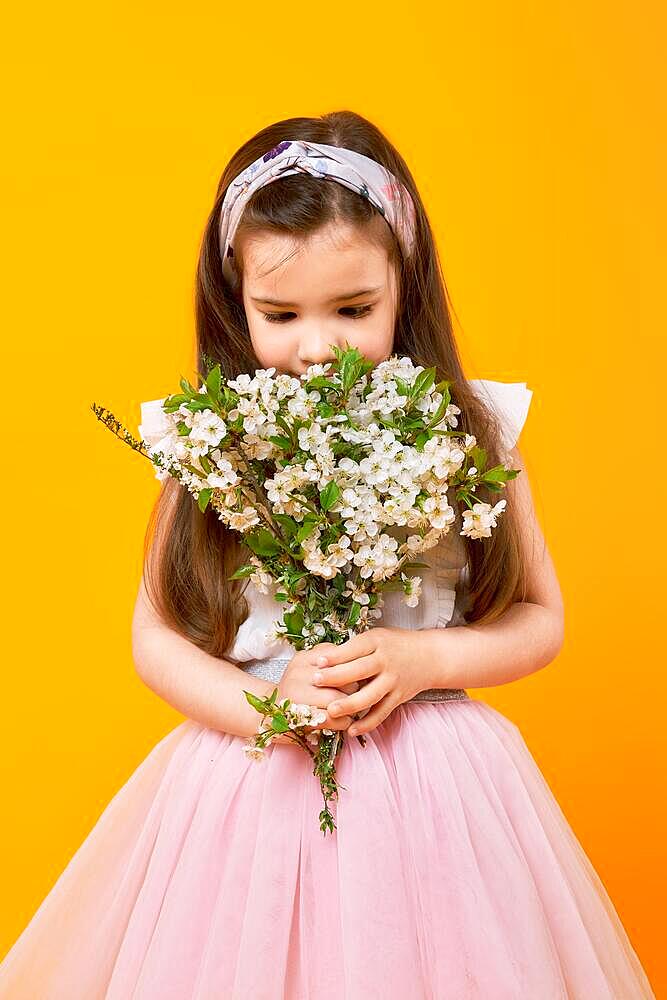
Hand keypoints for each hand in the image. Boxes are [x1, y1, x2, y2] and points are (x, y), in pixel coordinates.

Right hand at [270, 646, 360, 744]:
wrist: (268, 712)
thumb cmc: (297, 690)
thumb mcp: (308, 667)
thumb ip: (329, 660)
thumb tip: (359, 663)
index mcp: (303, 658)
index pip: (338, 656)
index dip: (353, 667)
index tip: (359, 675)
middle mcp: (298, 673)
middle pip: (342, 678)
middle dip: (355, 688)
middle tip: (360, 694)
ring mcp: (297, 695)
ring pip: (338, 699)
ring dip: (351, 707)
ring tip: (353, 709)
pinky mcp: (299, 718)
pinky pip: (332, 719)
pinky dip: (343, 722)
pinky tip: (343, 721)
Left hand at [310, 628, 438, 736]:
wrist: (430, 656)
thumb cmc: (396, 645)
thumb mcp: (376, 637)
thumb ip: (354, 648)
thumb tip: (324, 660)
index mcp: (377, 642)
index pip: (353, 649)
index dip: (334, 656)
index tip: (317, 663)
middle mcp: (386, 661)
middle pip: (358, 671)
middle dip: (335, 678)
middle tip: (315, 682)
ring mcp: (393, 681)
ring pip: (369, 696)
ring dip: (349, 704)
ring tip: (330, 711)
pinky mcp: (398, 697)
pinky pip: (381, 713)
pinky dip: (367, 723)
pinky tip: (351, 730)